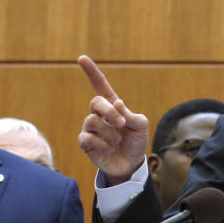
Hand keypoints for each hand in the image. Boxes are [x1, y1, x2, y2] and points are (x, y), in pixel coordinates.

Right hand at [77, 55, 148, 183]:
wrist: (131, 164)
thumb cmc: (136, 142)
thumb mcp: (141, 126)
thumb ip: (131, 114)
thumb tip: (116, 103)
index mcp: (113, 106)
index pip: (100, 85)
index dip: (92, 72)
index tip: (82, 58)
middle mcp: (99, 114)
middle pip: (95, 102)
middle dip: (110, 112)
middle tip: (122, 125)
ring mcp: (91, 128)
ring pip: (92, 121)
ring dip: (110, 133)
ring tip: (116, 141)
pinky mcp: (85, 143)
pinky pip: (88, 138)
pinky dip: (102, 145)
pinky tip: (108, 149)